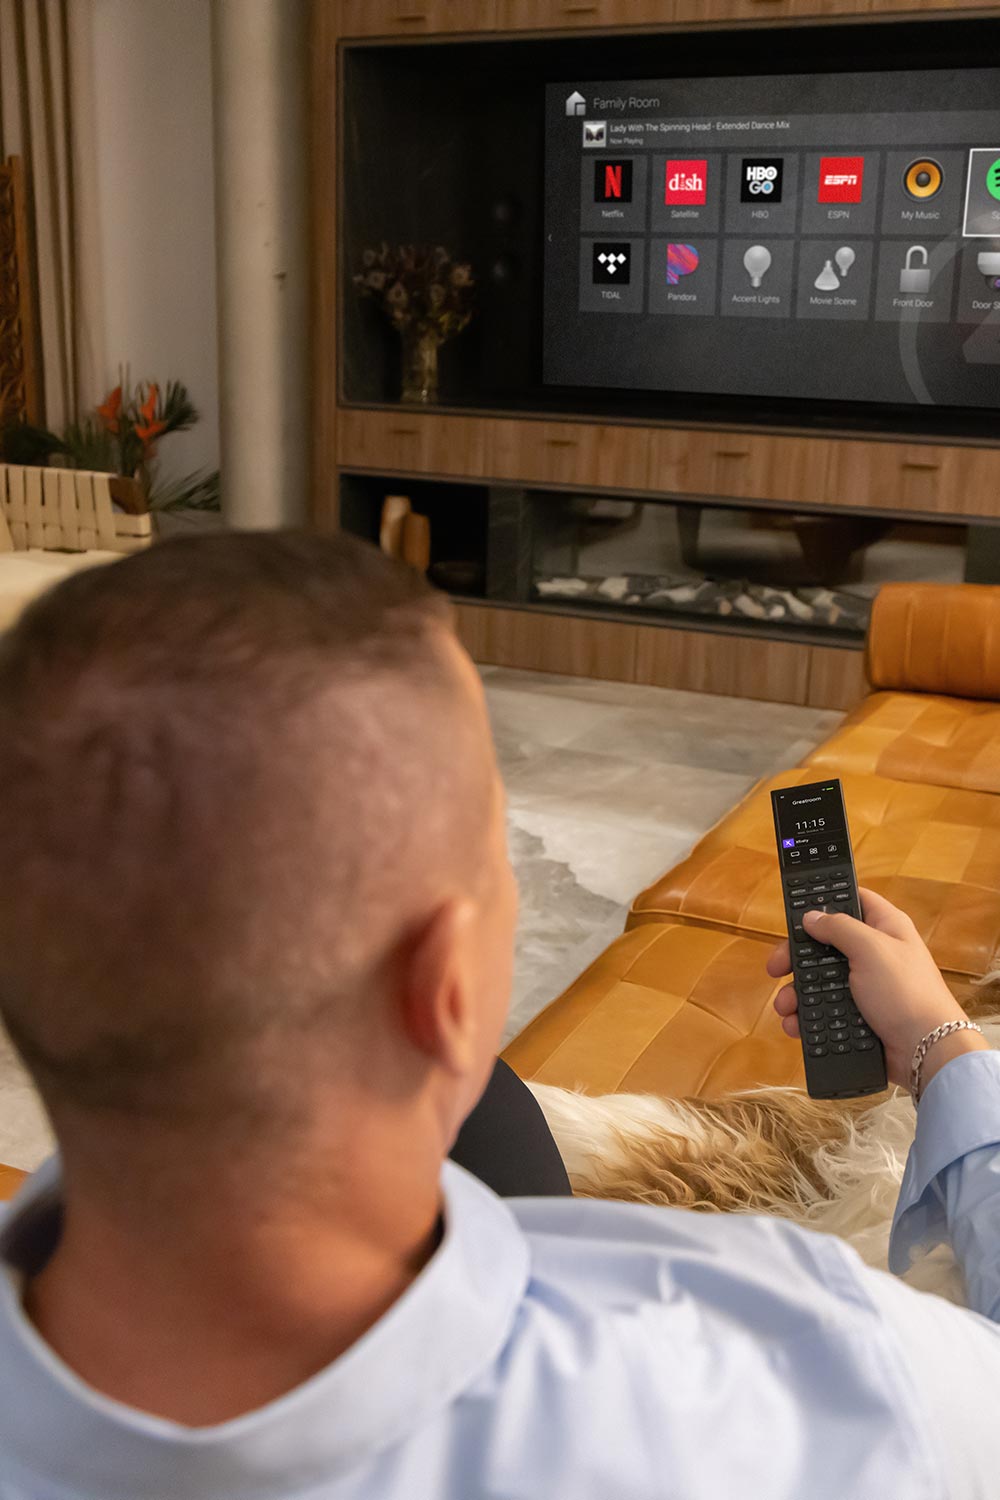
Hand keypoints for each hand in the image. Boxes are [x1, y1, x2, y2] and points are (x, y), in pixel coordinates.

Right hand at [768, 887, 986, 1092]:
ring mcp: (865, 987)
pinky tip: (796, 1025)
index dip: (825, 902)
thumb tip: (811, 917)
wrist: (925, 1051)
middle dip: (797, 958)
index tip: (796, 913)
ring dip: (797, 993)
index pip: (853, 901)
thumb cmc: (905, 992)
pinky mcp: (858, 1016)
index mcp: (884, 927)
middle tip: (776, 968)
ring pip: (820, 982)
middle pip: (825, 945)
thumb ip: (838, 928)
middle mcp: (873, 954)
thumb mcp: (871, 949)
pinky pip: (825, 1011)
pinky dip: (808, 1018)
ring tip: (785, 1006)